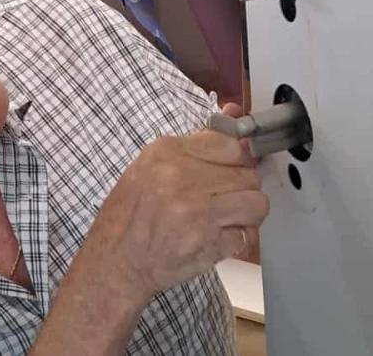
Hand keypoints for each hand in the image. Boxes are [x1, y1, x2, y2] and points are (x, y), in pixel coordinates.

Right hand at [88, 103, 268, 299]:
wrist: (115, 260)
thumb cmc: (129, 215)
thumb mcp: (149, 167)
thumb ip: (194, 144)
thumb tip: (234, 113)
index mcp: (167, 152)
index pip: (232, 143)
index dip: (238, 158)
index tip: (234, 167)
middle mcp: (183, 177)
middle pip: (248, 173)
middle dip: (240, 188)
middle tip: (221, 199)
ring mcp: (198, 211)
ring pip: (256, 203)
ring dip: (244, 213)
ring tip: (223, 218)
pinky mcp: (209, 243)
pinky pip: (246, 235)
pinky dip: (233, 239)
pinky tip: (212, 238)